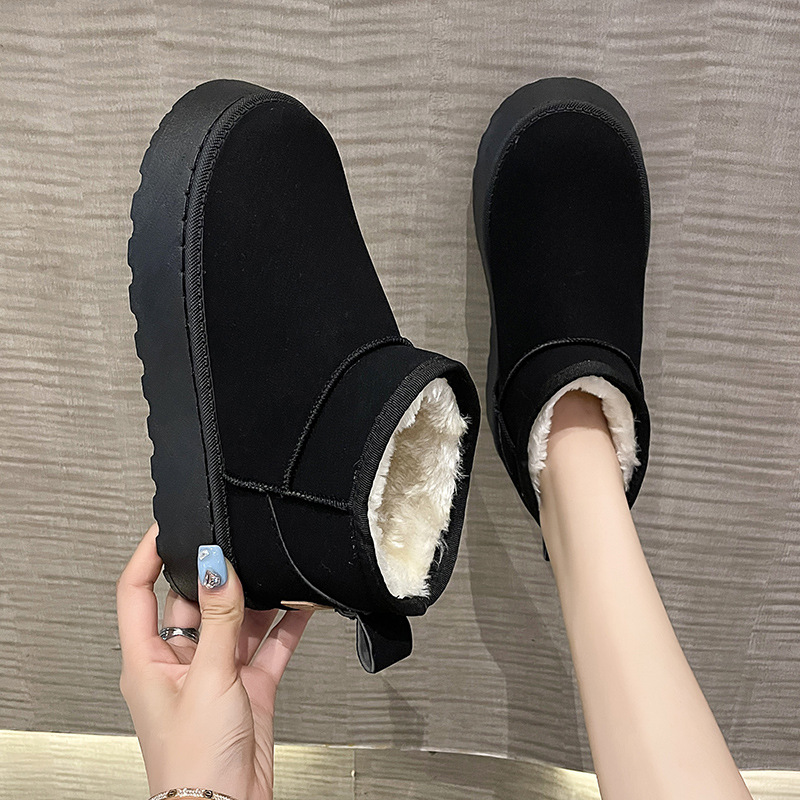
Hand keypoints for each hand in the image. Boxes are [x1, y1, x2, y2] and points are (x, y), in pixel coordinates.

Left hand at [116, 523, 312, 799]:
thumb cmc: (195, 763)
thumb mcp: (208, 679)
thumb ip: (219, 620)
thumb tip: (216, 566)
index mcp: (147, 660)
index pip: (136, 592)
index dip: (148, 555)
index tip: (169, 525)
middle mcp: (179, 663)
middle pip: (192, 600)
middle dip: (215, 575)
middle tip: (238, 548)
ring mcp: (215, 674)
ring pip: (234, 620)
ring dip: (255, 599)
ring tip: (274, 573)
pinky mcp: (247, 687)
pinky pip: (266, 644)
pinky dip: (284, 625)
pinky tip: (299, 604)